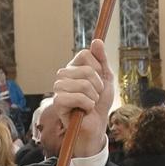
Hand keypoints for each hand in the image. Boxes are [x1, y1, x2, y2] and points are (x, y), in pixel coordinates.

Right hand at [52, 39, 114, 157]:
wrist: (96, 124)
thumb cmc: (100, 102)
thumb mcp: (106, 78)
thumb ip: (102, 60)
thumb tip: (97, 40)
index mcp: (73, 67)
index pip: (86, 54)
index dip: (98, 68)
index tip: (99, 80)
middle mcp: (63, 75)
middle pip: (87, 70)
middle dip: (98, 86)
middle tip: (95, 96)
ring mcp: (58, 88)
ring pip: (84, 84)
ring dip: (93, 97)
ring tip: (90, 104)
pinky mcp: (58, 102)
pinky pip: (77, 97)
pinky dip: (87, 105)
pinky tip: (84, 110)